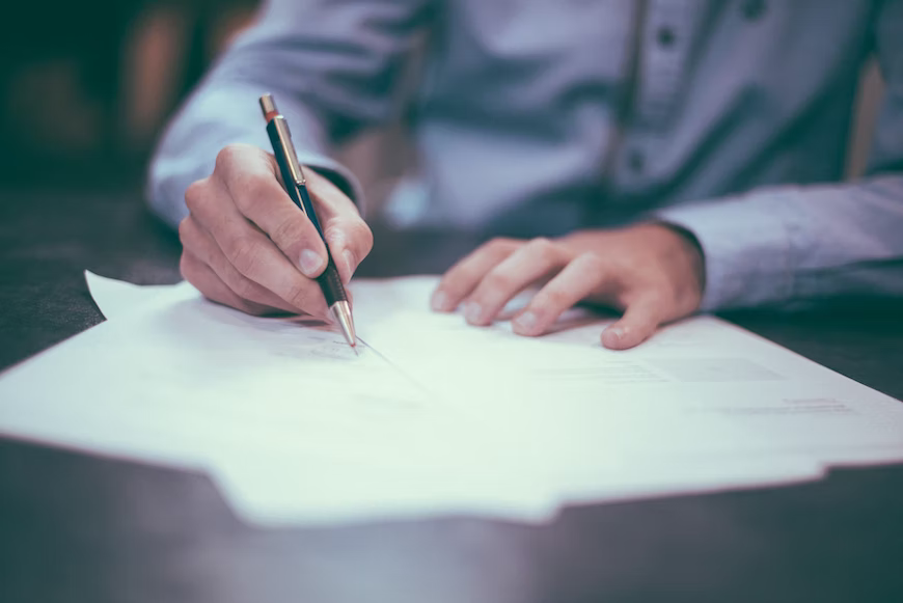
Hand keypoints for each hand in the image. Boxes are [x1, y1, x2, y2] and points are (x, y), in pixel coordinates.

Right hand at [178, 144, 372, 316]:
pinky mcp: (191, 264)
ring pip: (240, 278)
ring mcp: (193, 231)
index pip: (258, 195)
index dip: (290, 233)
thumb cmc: (307, 206)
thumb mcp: (337, 209)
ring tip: (319, 303)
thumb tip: (340, 266)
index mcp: (239, 162)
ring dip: (285, 298)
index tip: (320, 265)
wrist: (278, 214)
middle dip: (293, 282)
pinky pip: (231, 296)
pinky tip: (291, 299)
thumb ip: (347, 233)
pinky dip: (267, 306)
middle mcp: (206, 194)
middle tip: (328, 302)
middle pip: (245, 247)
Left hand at [431, 224, 704, 348]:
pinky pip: (642, 306)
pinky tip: (613, 343)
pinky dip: (629, 324)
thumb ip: (524, 287)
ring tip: (525, 330)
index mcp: (551, 253)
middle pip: (535, 253)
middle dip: (500, 283)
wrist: (676, 254)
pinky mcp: (655, 292)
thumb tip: (470, 319)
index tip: (439, 306)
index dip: (468, 273)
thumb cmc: (603, 272)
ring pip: (584, 270)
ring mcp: (619, 271)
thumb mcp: (558, 270)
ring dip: (551, 297)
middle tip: (475, 320)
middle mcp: (579, 254)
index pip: (501, 250)